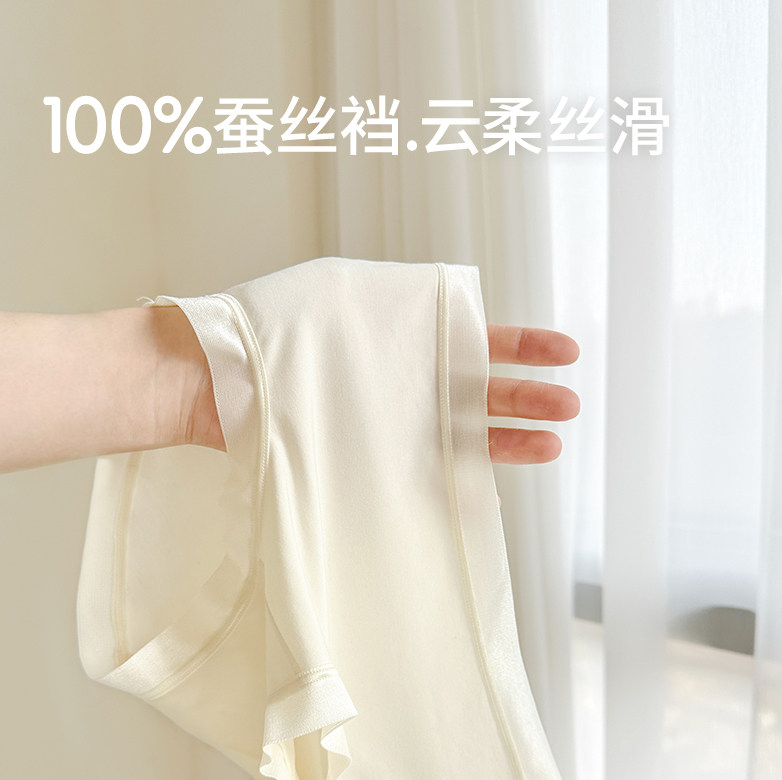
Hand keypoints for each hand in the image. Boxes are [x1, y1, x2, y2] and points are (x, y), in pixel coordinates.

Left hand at [190, 322, 581, 463]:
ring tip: (553, 443)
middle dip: (529, 394)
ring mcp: (392, 423)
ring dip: (511, 437)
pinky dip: (463, 478)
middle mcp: (406, 380)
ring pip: (463, 431)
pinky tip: (495, 485)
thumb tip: (450, 308)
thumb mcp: (339, 288)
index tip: (564, 350)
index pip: (478, 338)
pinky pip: (428, 471)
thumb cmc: (273, 326)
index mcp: (406, 333)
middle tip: (569, 403)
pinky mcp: (372, 461)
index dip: (523, 345)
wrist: (217, 381)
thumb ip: (397, 298)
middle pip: (482, 388)